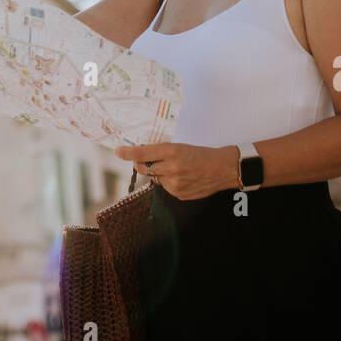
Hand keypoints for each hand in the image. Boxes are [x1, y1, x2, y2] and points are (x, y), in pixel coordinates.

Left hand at [114, 142, 237, 199]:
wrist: (222, 169)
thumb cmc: (202, 154)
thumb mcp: (181, 147)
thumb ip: (162, 152)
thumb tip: (143, 155)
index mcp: (172, 151)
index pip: (144, 153)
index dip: (129, 153)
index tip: (119, 151)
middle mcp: (171, 168)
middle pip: (144, 168)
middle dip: (141, 163)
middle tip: (146, 159)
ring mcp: (174, 183)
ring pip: (154, 178)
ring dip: (158, 173)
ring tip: (175, 168)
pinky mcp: (178, 194)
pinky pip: (165, 187)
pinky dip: (168, 182)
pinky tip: (181, 178)